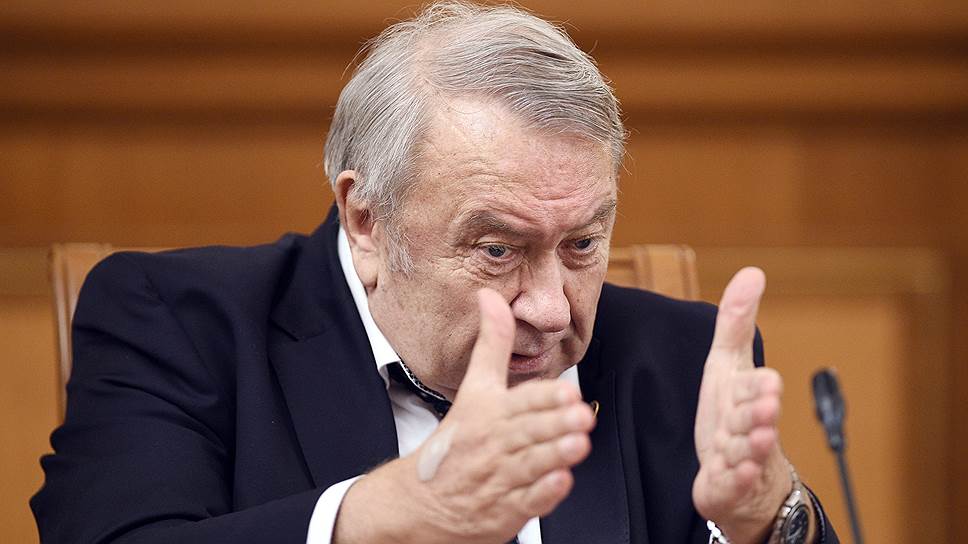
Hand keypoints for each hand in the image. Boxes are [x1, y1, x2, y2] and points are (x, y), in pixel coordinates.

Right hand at [335, 288, 595, 543]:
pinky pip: (527, 502)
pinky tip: (561, 481)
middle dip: (556, 424)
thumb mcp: (473, 388)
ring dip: (555, 455)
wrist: (420, 500)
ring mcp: (500, 480)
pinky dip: (543, 493)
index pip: (519, 402)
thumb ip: (491, 343)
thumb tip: (491, 297)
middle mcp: (494, 445)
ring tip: (578, 444)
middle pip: (528, 432)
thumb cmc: (456, 440)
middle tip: (581, 415)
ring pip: (531, 465)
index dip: (544, 397)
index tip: (567, 391)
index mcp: (487, 413)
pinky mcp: (506, 510)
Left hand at [692, 268, 791, 543]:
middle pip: (752, 420)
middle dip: (758, 414)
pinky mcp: (725, 487)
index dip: (758, 388)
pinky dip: (735, 479)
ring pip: (744, 452)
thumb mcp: (728, 364)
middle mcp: (749, 429)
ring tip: (754, 439)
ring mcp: (739, 459)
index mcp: (748, 398)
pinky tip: (738, 472)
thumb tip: (753, 271)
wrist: (740, 475)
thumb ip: (736, 322)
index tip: (767, 383)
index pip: (754, 390)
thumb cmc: (732, 413)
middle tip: (765, 407)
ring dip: (748, 445)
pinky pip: (731, 485)